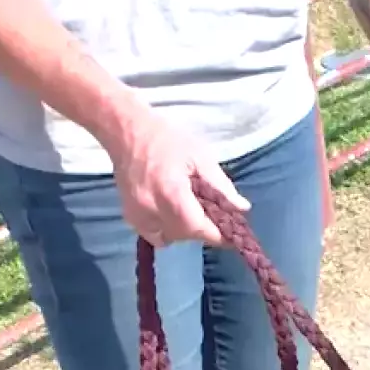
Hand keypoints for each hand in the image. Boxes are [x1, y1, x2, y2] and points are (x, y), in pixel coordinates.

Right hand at [107, 107, 249, 247]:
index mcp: (171, 194)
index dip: (219, 235)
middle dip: (203, 229)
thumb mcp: (200, 157)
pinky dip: (166, 229)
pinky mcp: (129, 216)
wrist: (128, 132)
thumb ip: (221, 187)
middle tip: (213, 213)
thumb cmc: (166, 139)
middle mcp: (151, 210)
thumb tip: (242, 209)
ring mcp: (137, 216)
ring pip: (170, 237)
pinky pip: (153, 234)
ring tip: (191, 209)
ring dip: (184, 230)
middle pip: (185, 235)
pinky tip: (173, 212)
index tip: (233, 233)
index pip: (199, 228)